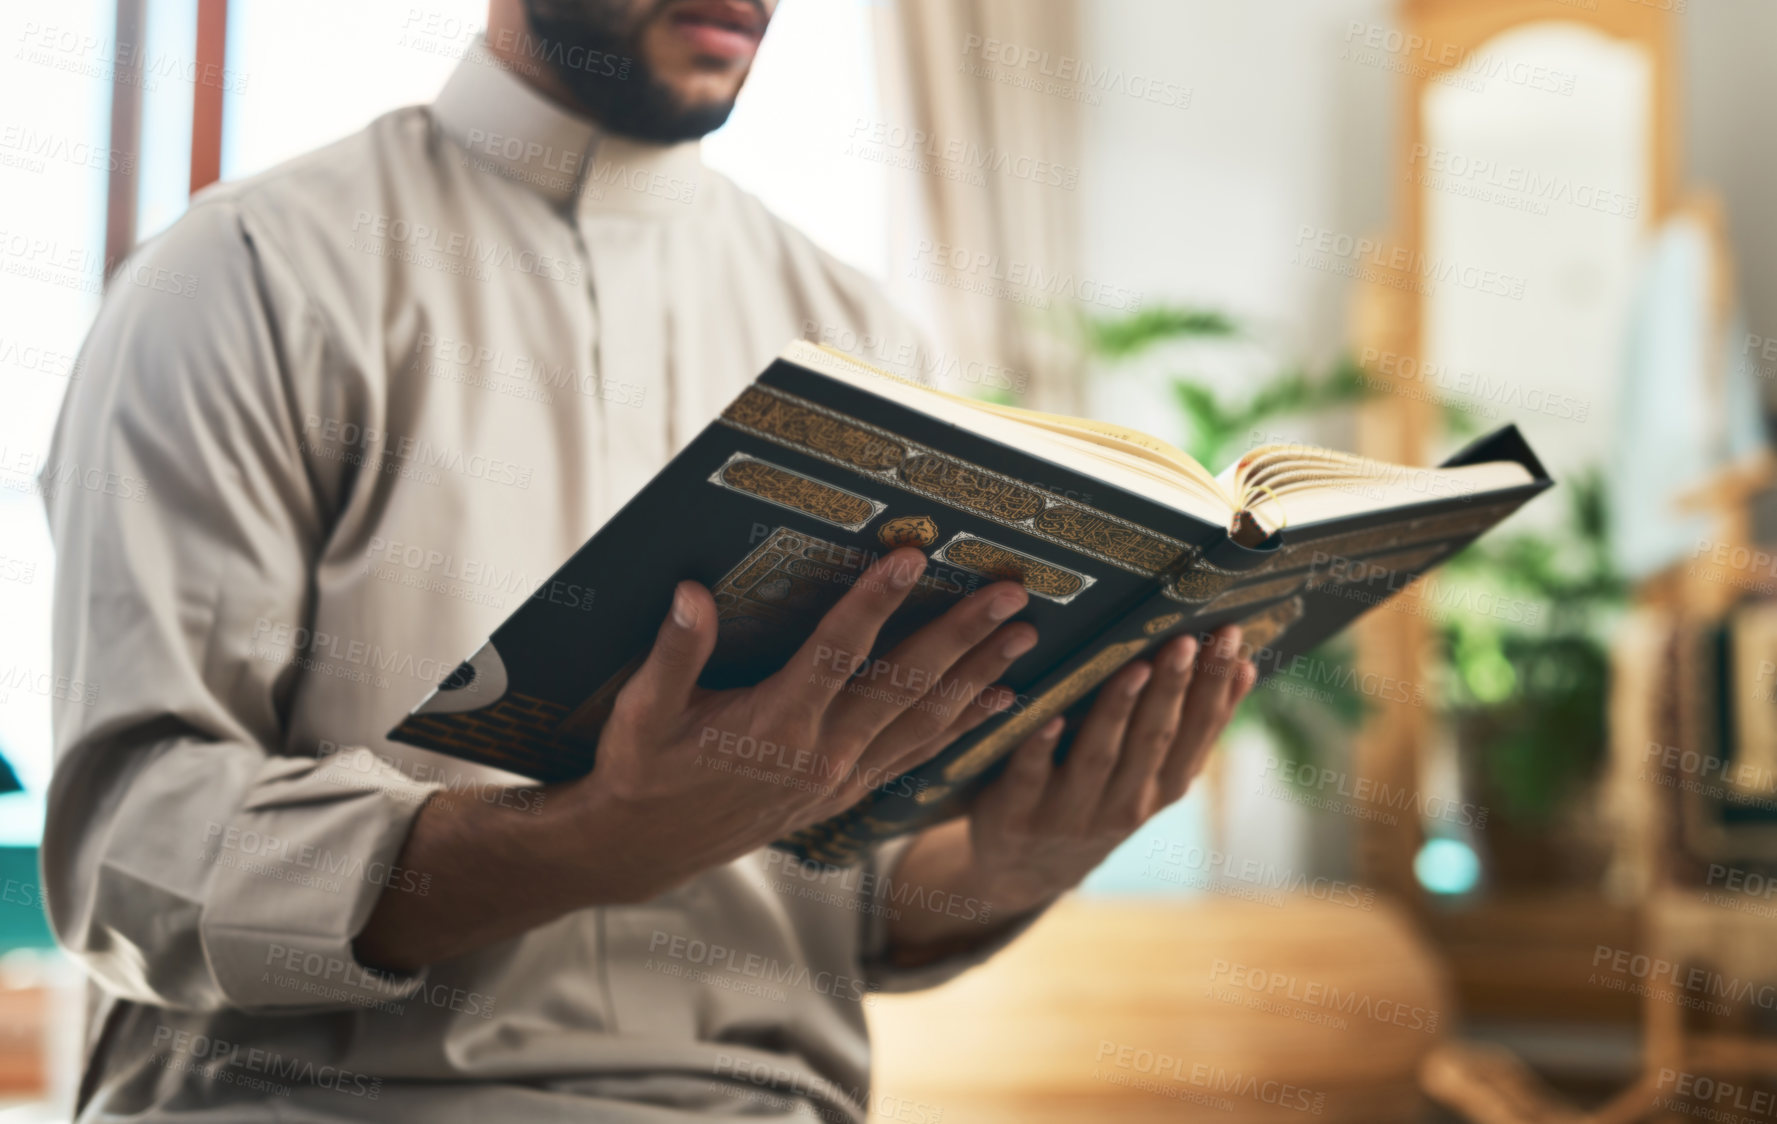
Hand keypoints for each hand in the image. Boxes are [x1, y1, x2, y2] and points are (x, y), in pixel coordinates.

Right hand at [557, 548, 1038, 903]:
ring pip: (924, 723)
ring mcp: (840, 779)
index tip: (912, 558)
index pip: (835, 653)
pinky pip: (917, 757)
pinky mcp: (847, 794)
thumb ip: (673, 654)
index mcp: (772, 727)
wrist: (645, 850)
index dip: (874, 603)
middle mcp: (819, 755)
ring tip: (1023, 637)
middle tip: (1009, 594)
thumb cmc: (640, 771)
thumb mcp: (641, 712)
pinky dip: (962, 729)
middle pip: (904, 687)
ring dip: (978, 677)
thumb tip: (691, 594)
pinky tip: (999, 701)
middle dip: (961, 636)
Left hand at [962, 625, 1256, 913]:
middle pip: (1154, 739)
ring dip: (1118, 709)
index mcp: (1162, 789)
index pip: (1198, 732)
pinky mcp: (1020, 815)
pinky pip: (1032, 776)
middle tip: (1187, 638)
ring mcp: (1071, 812)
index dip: (1216, 688)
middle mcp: (1125, 805)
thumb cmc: (1095, 802)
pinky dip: (1042, 748)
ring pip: (1100, 755)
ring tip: (1136, 665)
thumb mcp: (1150, 779)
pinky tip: (1049, 717)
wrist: (1023, 872)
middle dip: (1174, 688)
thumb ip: (1187, 731)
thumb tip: (1244, 668)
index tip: (1230, 637)